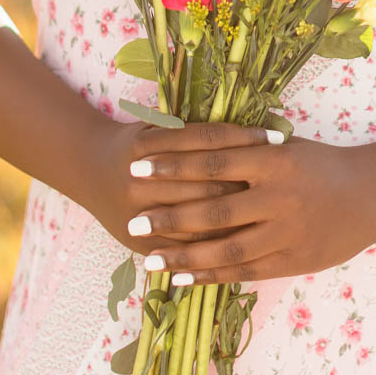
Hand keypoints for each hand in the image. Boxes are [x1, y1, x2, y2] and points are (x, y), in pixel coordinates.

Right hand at [80, 114, 263, 259]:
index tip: (278, 138)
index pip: (206, 142)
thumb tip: (251, 124)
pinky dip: (216, 246)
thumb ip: (195, 130)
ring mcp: (138, 216)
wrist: (88, 169)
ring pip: (201, 223)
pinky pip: (188, 250)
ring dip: (239, 219)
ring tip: (276, 212)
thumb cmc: (135, 143)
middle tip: (287, 182)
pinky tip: (246, 241)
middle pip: (207, 185)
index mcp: (146, 146)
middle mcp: (139, 182)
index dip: (244, 139)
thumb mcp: (156, 125)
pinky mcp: (141, 245)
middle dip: (249, 184)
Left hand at [113, 121, 375, 284]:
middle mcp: (278, 196)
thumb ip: (244, 149)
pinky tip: (185, 279)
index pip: (212, 161)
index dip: (172, 165)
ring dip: (185, 257)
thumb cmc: (323, 164)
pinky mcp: (293, 261)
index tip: (138, 167)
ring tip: (151, 260)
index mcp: (272, 159)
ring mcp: (286, 232)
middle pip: (213, 210)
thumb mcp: (285, 145)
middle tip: (133, 221)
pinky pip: (245, 272)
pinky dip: (212, 277)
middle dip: (170, 217)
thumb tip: (190, 142)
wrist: (375, 192)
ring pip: (226, 249)